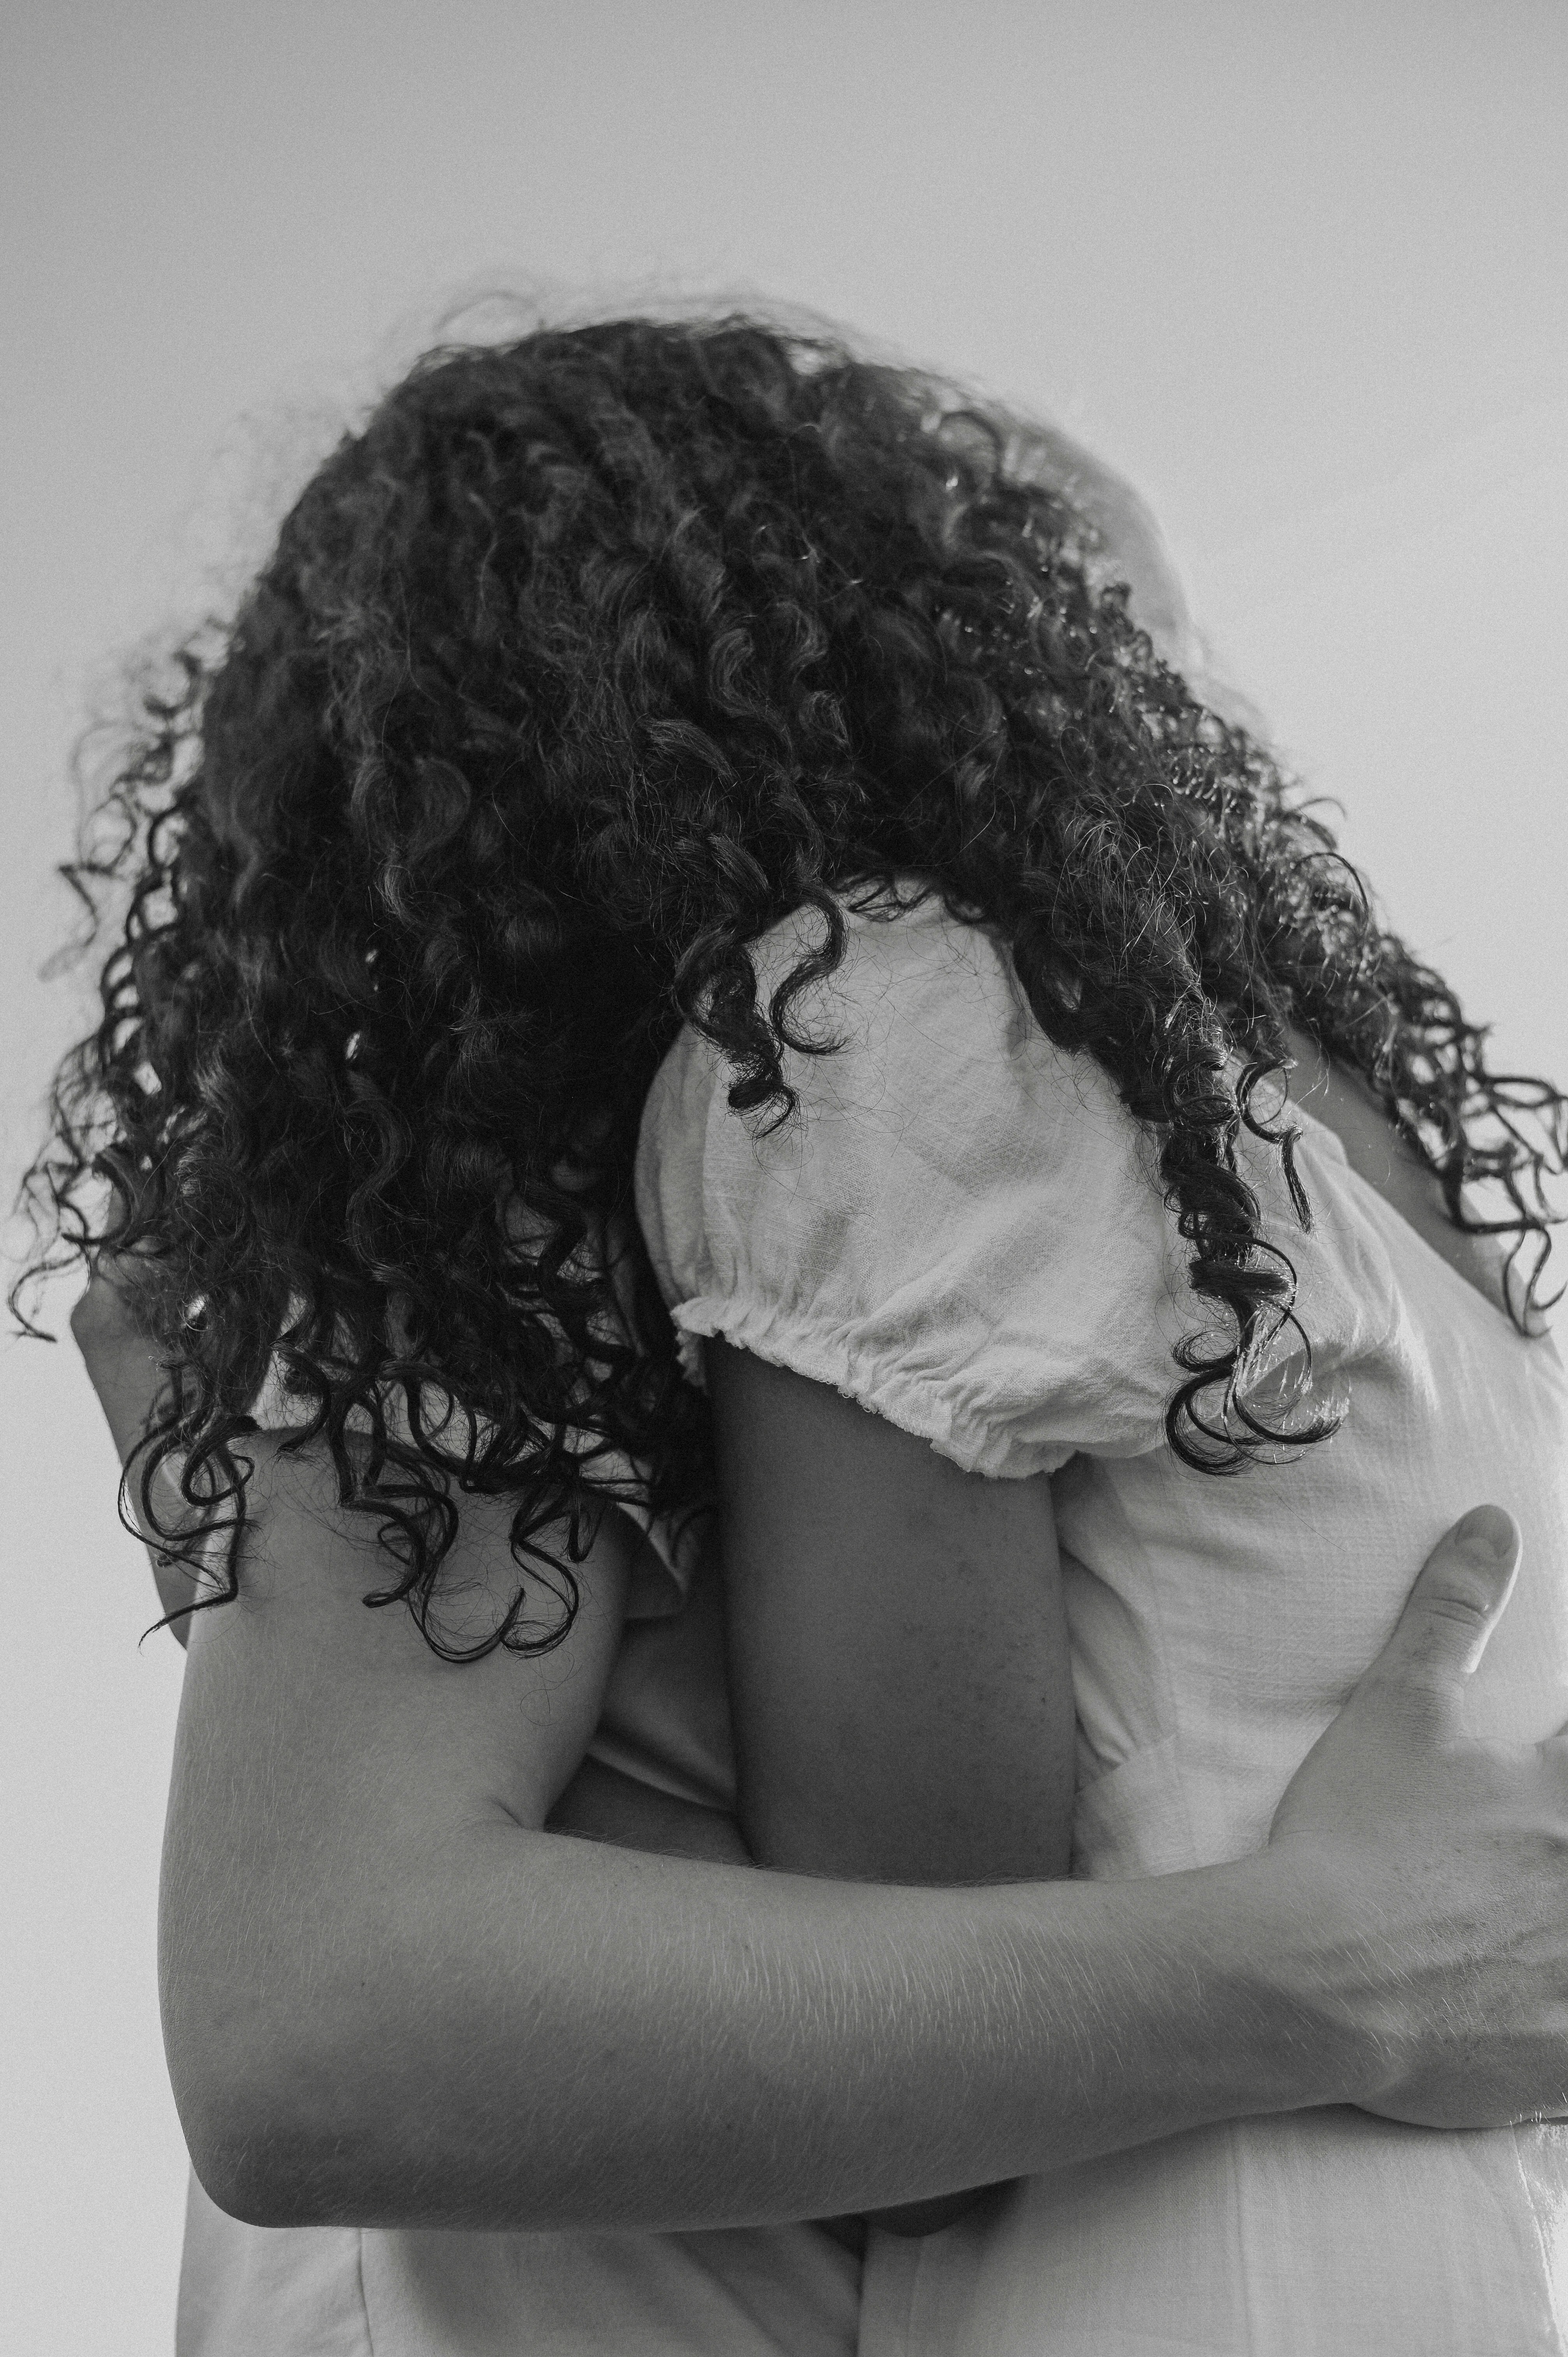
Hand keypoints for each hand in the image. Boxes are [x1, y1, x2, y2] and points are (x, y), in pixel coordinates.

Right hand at [1264, 1504, 1567, 2127]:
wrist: (1305, 1971)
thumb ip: (1452, 1608)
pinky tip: (1550, 2020)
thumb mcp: (1400, 1705)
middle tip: (1547, 1856)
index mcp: (1560, 1794)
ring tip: (1551, 1933)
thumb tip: (1493, 1521)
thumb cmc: (1350, 1833)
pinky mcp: (1566, 2056)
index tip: (1565, 1778)